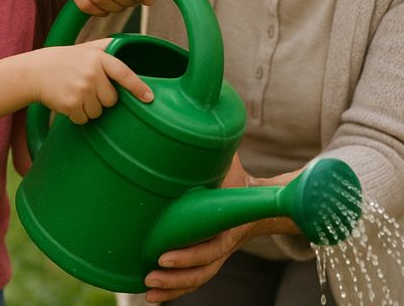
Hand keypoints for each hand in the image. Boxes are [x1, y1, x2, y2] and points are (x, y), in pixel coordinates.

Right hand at [24, 38, 153, 123]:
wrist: (33, 72)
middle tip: (86, 88)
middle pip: (112, 99)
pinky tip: (67, 102)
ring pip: (98, 111)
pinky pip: (84, 118)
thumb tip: (128, 44)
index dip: (138, 87)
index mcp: (98, 57)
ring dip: (89, 108)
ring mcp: (81, 89)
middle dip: (102, 98)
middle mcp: (92, 73)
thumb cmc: (62, 60)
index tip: (149, 98)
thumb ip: (106, 46)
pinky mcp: (71, 104)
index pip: (124, 73)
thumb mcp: (85, 48)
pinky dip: (77, 115)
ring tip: (75, 93)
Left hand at [142, 155, 262, 301]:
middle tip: (152, 274)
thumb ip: (210, 149)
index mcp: (228, 221)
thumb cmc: (235, 178)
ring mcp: (215, 253)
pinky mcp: (206, 258)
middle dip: (176, 275)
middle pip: (203, 267)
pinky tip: (153, 297)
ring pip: (198, 277)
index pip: (211, 243)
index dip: (190, 253)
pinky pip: (193, 280)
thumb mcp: (226, 162)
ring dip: (174, 287)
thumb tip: (196, 115)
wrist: (255, 200)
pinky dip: (175, 290)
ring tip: (148, 290)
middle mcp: (222, 242)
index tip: (164, 256)